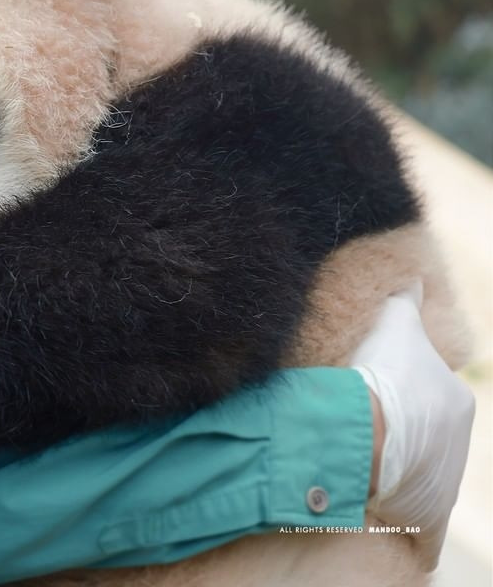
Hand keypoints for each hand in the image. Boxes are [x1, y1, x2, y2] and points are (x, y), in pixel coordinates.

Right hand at [350, 283, 475, 570]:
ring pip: (419, 482)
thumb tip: (414, 279)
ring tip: (363, 469)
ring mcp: (440, 485)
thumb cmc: (377, 374)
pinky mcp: (423, 522)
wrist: (360, 427)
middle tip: (366, 433)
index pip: (430, 398)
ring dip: (397, 478)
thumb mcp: (395, 325)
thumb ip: (406, 302)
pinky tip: (385, 522)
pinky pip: (421, 538)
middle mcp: (456, 445)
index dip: (400, 396)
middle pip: (427, 442)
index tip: (373, 396)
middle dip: (403, 439)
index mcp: (453, 401)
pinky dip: (407, 534)